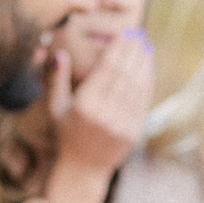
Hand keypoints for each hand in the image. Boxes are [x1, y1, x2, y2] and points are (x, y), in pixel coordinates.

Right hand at [49, 29, 154, 182]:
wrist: (83, 169)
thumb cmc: (67, 133)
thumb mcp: (55, 107)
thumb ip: (55, 79)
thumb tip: (59, 53)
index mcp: (84, 106)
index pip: (106, 70)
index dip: (117, 50)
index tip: (124, 34)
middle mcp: (104, 115)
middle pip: (123, 75)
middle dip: (132, 52)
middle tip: (138, 34)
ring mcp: (120, 125)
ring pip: (136, 87)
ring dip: (143, 64)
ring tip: (146, 47)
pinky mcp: (133, 133)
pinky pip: (142, 102)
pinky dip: (147, 83)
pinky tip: (148, 68)